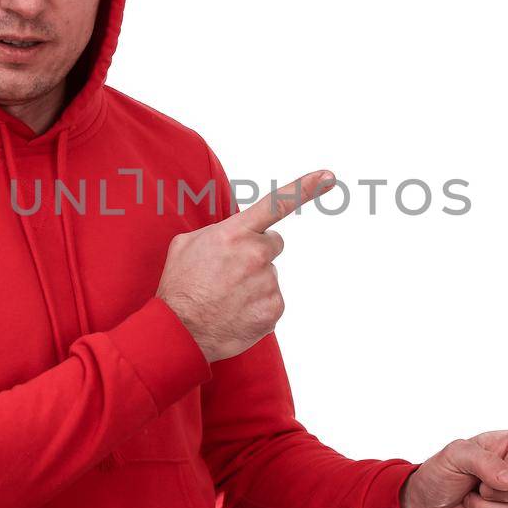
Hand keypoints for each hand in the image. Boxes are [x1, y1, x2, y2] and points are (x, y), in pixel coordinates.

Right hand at [156, 169, 334, 361]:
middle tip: (229, 273)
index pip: (276, 203)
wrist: (179, 331)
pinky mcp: (274, 309)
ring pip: (269, 276)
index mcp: (235, 233)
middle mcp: (256, 254)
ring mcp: (267, 283)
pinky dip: (257, 306)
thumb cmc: (180, 286)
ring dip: (253, 283)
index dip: (306, 187)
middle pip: (272, 244)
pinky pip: (271, 300)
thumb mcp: (186, 244)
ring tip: (225, 296)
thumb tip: (231, 235)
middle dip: (256, 254)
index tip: (328, 176)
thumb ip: (216, 231)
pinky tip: (235, 312)